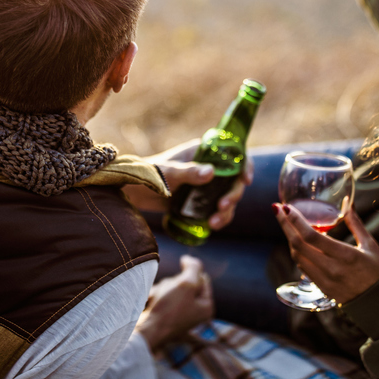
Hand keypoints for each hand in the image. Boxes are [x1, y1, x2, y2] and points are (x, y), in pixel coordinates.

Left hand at [132, 139, 254, 229]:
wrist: (132, 191)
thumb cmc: (147, 174)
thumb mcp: (168, 173)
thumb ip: (188, 172)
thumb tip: (211, 173)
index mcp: (203, 152)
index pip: (233, 155)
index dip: (245, 166)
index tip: (246, 180)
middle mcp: (207, 167)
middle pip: (233, 181)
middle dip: (233, 195)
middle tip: (222, 207)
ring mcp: (204, 186)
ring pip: (226, 198)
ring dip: (226, 211)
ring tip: (214, 223)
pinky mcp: (199, 202)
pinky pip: (215, 210)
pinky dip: (218, 218)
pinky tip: (212, 226)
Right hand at [135, 255, 213, 350]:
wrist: (147, 331)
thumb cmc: (169, 309)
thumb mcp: (186, 284)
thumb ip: (193, 267)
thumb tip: (188, 259)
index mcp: (206, 306)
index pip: (202, 277)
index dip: (189, 275)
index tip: (178, 282)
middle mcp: (195, 311)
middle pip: (186, 282)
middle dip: (173, 283)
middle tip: (167, 294)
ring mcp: (180, 313)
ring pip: (172, 287)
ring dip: (162, 288)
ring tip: (157, 299)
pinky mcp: (166, 314)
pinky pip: (162, 295)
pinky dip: (155, 295)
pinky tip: (151, 303)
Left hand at [274, 196, 378, 303]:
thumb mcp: (370, 244)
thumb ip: (354, 222)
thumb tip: (345, 201)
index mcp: (345, 255)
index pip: (311, 236)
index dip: (295, 220)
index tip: (285, 207)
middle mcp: (332, 269)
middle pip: (298, 245)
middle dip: (284, 225)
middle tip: (276, 209)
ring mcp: (325, 280)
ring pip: (298, 256)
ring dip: (289, 238)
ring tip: (286, 222)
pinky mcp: (322, 288)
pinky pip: (303, 268)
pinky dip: (297, 252)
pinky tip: (297, 241)